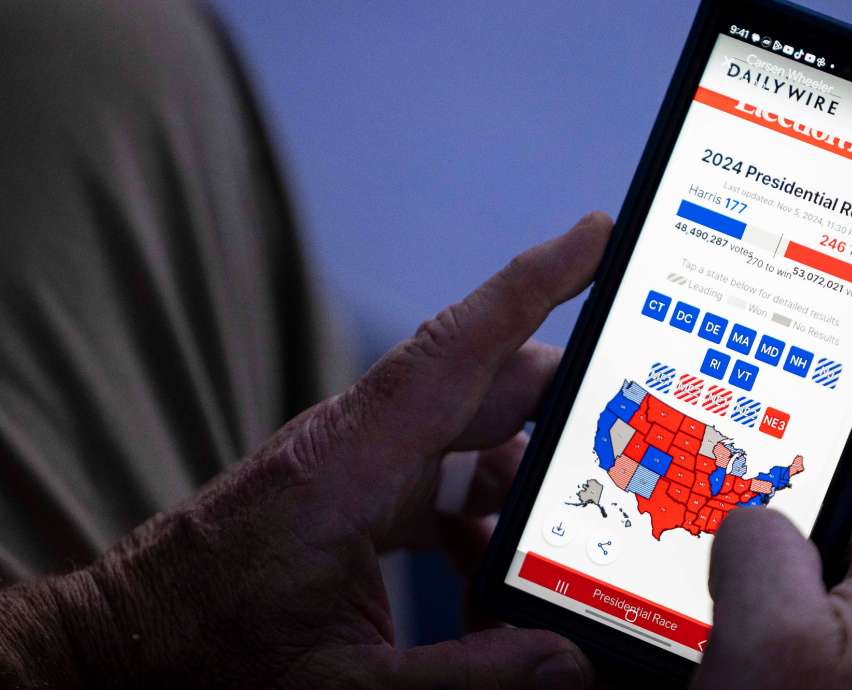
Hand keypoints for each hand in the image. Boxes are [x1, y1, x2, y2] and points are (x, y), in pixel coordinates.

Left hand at [0, 212, 612, 688]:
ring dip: (524, 478)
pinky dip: (482, 514)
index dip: (534, 282)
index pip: (458, 348)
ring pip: (469, 437)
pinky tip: (495, 571)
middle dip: (568, 402)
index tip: (598, 232)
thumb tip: (572, 662)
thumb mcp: (345, 686)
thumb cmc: (209, 657)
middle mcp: (359, 445)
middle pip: (485, 388)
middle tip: (646, 421)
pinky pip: (441, 479)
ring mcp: (355, 466)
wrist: (119, 648)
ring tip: (574, 531)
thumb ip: (469, 675)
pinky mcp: (350, 494)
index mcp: (352, 465)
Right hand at [693, 384, 851, 689]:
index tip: (839, 358)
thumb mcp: (765, 639)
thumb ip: (757, 546)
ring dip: (766, 568)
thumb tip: (748, 523)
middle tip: (722, 479)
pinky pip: (811, 633)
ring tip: (699, 575)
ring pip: (825, 580)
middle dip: (789, 492)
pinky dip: (765, 621)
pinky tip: (714, 637)